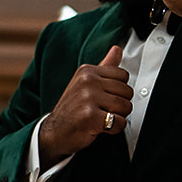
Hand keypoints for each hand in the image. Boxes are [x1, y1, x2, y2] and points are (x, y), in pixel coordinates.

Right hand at [37, 45, 132, 166]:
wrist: (54, 132)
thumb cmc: (72, 109)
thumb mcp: (85, 83)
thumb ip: (104, 66)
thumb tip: (117, 49)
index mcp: (87, 71)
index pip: (123, 75)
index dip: (118, 90)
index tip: (105, 98)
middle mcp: (87, 81)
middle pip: (127, 91)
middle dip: (120, 105)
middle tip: (103, 110)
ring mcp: (88, 98)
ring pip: (125, 107)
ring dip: (118, 117)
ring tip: (102, 118)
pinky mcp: (90, 116)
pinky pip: (119, 122)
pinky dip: (114, 129)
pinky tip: (101, 127)